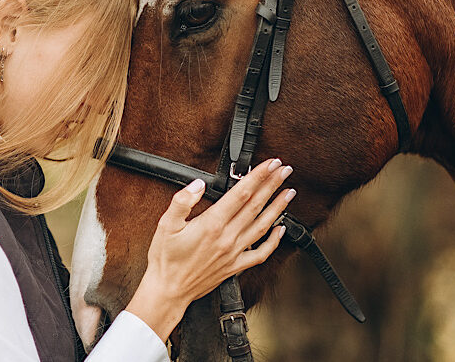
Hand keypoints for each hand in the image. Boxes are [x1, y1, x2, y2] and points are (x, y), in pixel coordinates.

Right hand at [124, 158, 295, 339]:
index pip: (241, 194)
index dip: (258, 176)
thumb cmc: (166, 259)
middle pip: (256, 206)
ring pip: (262, 226)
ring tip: (289, 192)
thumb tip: (198, 184)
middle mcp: (227, 238)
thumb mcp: (166, 225)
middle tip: (285, 170)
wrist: (169, 291)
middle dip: (272, 185)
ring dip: (278, 207)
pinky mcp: (235, 266)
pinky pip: (261, 253)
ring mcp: (234, 253)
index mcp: (212, 224)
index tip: (270, 163)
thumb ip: (182, 201)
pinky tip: (281, 229)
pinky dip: (274, 241)